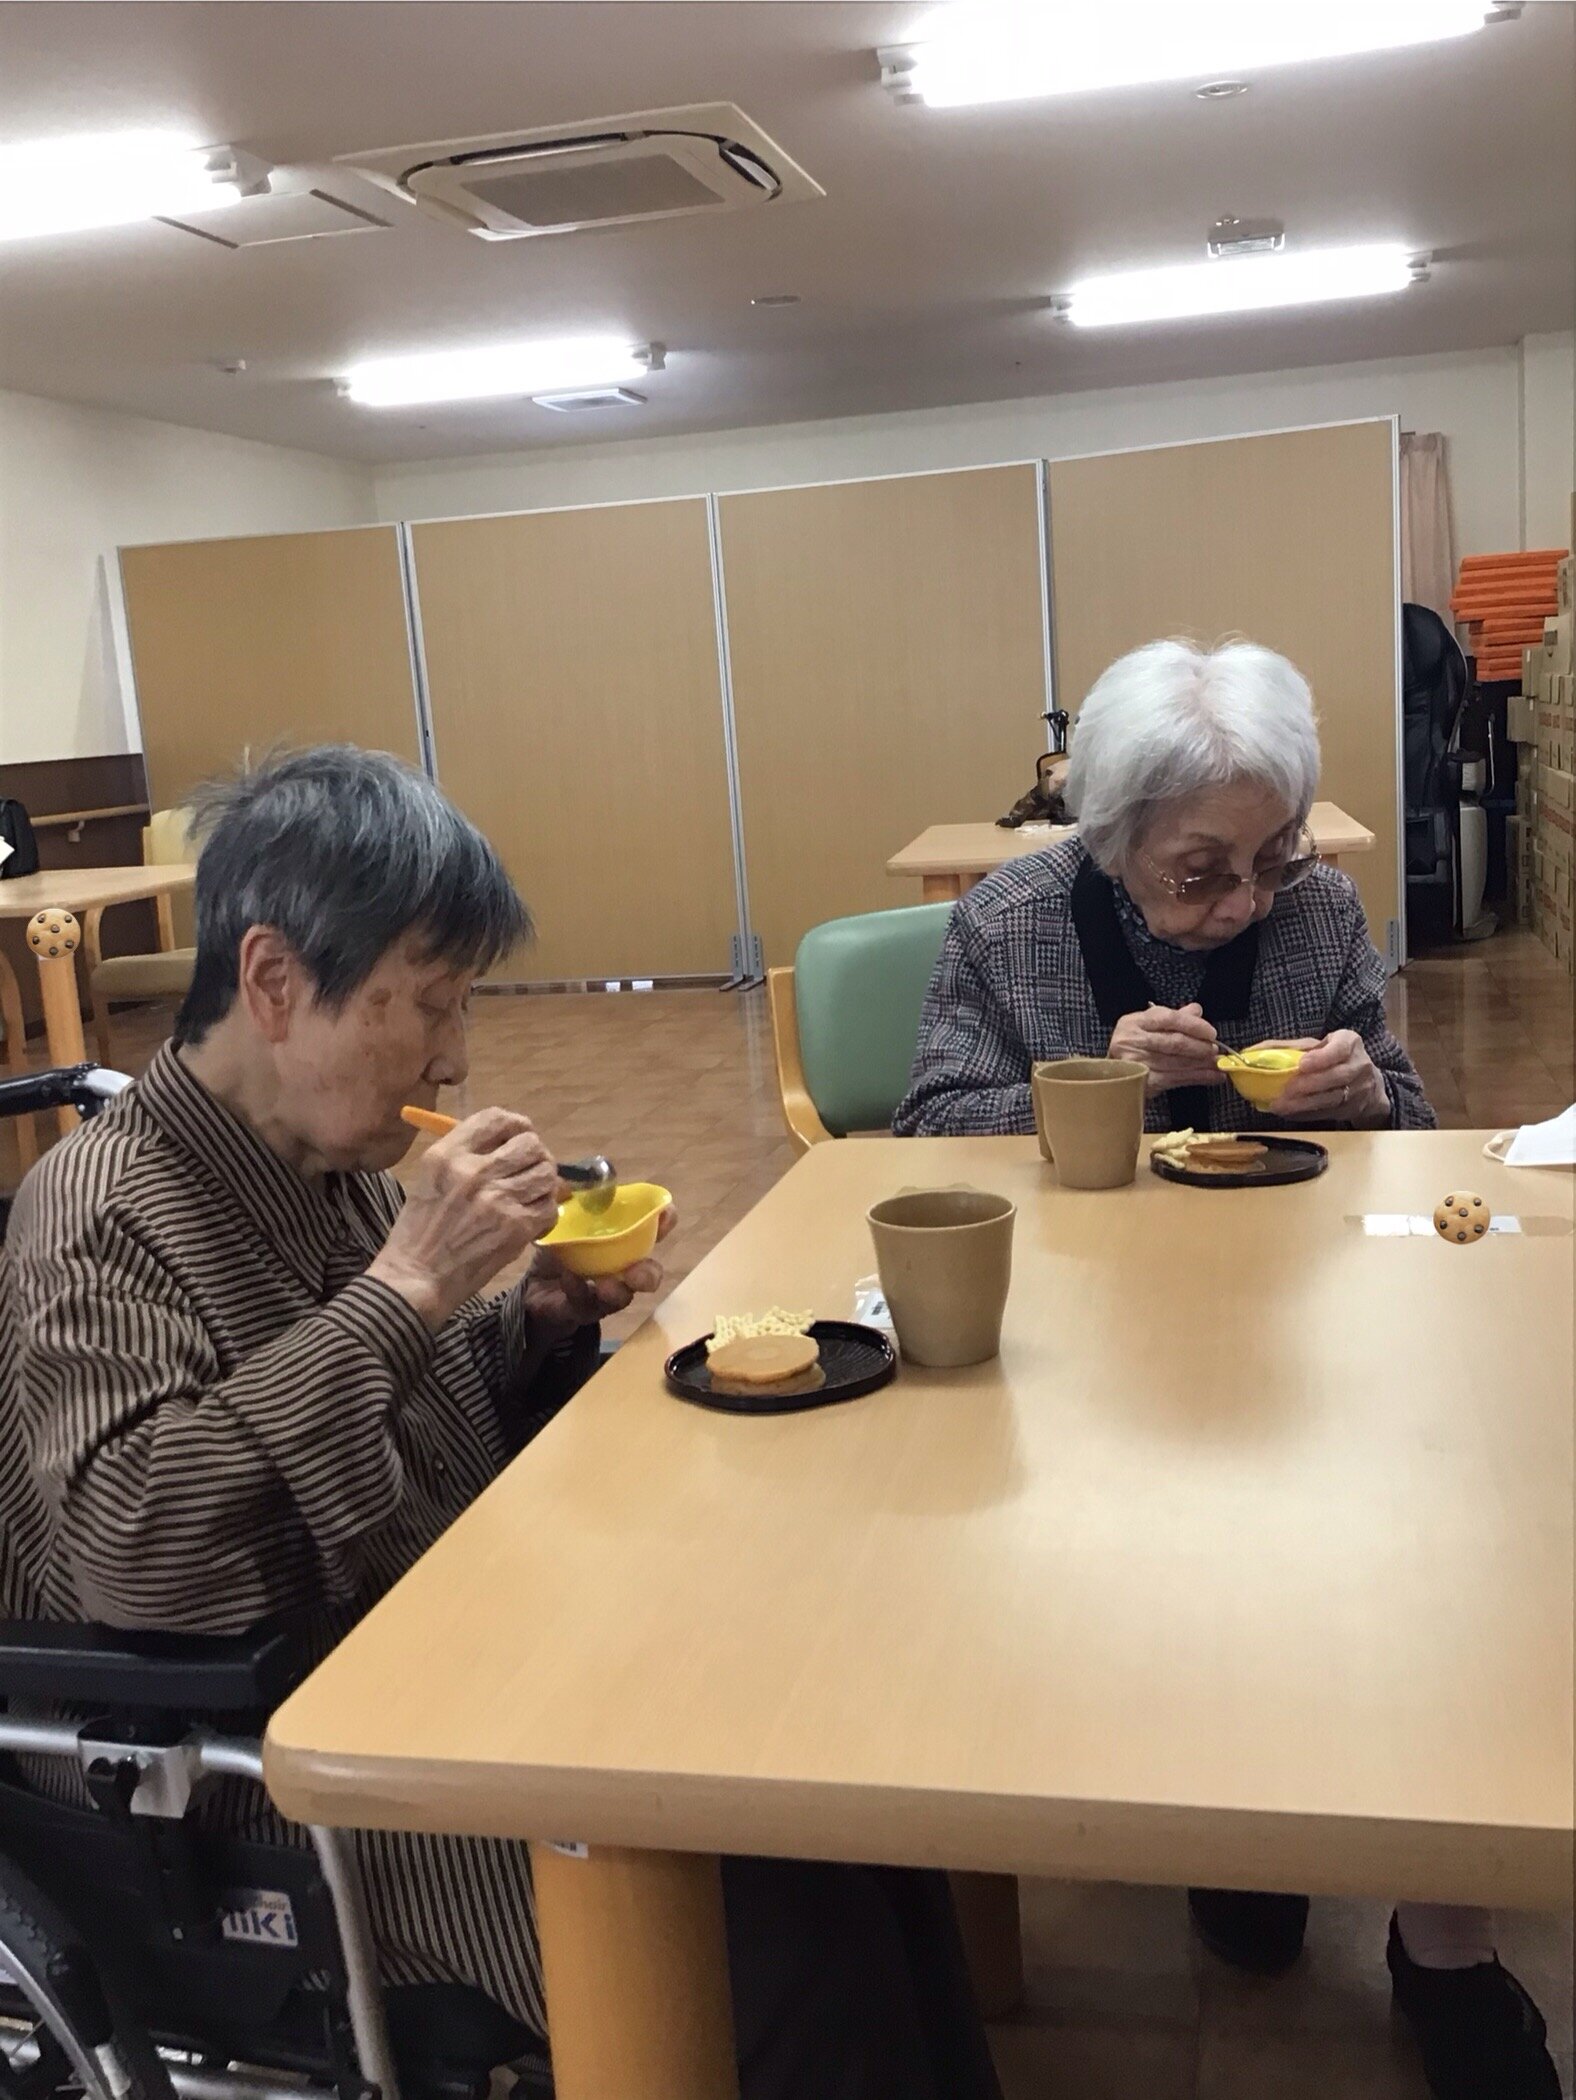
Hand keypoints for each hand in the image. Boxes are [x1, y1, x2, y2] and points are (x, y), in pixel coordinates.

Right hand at [371, 1109, 559, 1328]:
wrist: (417, 1277)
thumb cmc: (419, 1230)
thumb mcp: (429, 1178)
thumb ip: (465, 1156)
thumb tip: (508, 1144)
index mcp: (448, 1154)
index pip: (496, 1119)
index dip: (517, 1125)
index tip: (520, 1136)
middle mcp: (474, 1171)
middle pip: (530, 1144)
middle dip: (536, 1156)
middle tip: (530, 1170)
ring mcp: (498, 1199)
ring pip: (547, 1174)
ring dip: (544, 1184)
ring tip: (531, 1195)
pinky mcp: (516, 1227)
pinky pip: (549, 1207)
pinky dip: (546, 1212)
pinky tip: (532, 1219)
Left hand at [524, 1206, 677, 1340]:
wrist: (531, 1287)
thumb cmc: (558, 1247)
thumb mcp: (562, 1218)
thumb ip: (572, 1198)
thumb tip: (575, 1176)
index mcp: (623, 1242)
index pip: (654, 1230)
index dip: (666, 1221)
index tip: (664, 1213)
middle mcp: (621, 1270)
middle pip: (649, 1274)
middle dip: (648, 1274)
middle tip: (636, 1271)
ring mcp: (604, 1294)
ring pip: (623, 1297)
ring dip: (617, 1290)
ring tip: (604, 1283)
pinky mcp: (582, 1310)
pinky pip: (585, 1303)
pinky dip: (578, 1290)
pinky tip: (569, 1279)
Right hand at [1108, 1003, 1224, 1095]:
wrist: (1112, 1073)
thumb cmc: (1134, 1046)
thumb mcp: (1149, 1025)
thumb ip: (1174, 1017)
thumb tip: (1196, 1011)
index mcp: (1135, 1022)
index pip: (1168, 1019)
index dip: (1193, 1025)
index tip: (1210, 1033)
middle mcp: (1132, 1041)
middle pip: (1173, 1043)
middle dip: (1199, 1047)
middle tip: (1214, 1050)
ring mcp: (1136, 1063)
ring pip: (1177, 1063)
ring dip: (1202, 1065)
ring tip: (1218, 1064)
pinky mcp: (1142, 1082)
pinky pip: (1176, 1079)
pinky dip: (1197, 1078)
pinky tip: (1211, 1077)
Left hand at [1271, 1031, 1387, 1123]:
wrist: (1368, 1085)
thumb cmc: (1333, 1058)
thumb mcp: (1319, 1045)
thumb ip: (1291, 1047)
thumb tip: (1253, 1052)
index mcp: (1350, 1043)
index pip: (1339, 1049)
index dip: (1321, 1058)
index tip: (1302, 1064)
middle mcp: (1359, 1066)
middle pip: (1335, 1077)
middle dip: (1307, 1085)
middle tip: (1283, 1091)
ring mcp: (1359, 1090)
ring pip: (1331, 1098)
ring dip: (1303, 1104)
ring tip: (1280, 1106)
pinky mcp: (1352, 1109)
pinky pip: (1327, 1113)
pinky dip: (1306, 1114)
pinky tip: (1288, 1113)